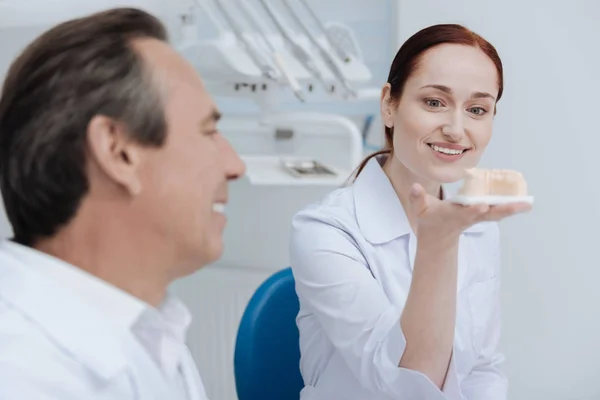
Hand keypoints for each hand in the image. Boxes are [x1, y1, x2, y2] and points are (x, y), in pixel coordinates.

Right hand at [409, 183, 531, 239]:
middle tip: (521, 205)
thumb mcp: (418, 209)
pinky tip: (524, 203)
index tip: (482, 206)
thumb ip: (416, 197)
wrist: (437, 238)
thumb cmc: (428, 220)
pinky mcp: (481, 217)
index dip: (473, 210)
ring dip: (512, 209)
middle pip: (488, 214)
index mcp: (452, 215)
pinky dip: (511, 208)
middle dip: (504, 210)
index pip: (464, 212)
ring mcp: (476, 218)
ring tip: (528, 204)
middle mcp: (468, 217)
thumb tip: (414, 186)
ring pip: (497, 214)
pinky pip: (498, 212)